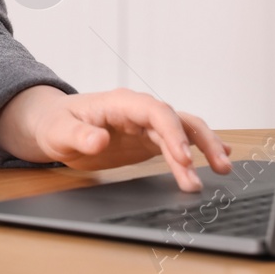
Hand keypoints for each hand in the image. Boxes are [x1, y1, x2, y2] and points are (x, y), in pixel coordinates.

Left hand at [0, 86, 231, 191]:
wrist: (52, 126)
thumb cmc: (54, 123)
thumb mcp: (59, 131)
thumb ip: (78, 136)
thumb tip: (99, 140)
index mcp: (121, 103)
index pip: (156, 113)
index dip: (173, 134)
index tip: (183, 158)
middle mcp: (139, 112)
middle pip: (178, 120)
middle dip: (200, 142)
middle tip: (218, 167)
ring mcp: (146, 126)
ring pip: (183, 132)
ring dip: (204, 149)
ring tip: (223, 170)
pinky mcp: (147, 141)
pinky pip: (178, 144)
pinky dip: (198, 149)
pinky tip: (219, 157)